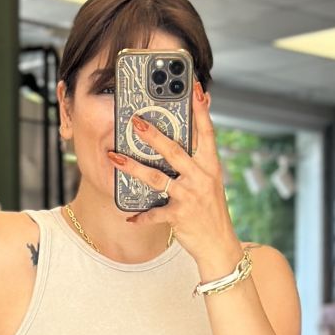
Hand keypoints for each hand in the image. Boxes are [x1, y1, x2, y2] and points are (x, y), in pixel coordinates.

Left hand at [107, 82, 240, 274]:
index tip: (196, 89)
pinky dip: (141, 216)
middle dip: (154, 136)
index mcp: (210, 166)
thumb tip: (188, 135)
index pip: (207, 132)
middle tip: (135, 122)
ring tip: (114, 157)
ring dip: (133, 167)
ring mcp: (189, 197)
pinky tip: (129, 216)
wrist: (219, 244)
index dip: (201, 110)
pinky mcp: (179, 216)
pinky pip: (155, 213)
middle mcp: (201, 178)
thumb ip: (199, 159)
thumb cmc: (211, 210)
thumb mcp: (211, 181)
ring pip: (157, 178)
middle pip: (175, 151)